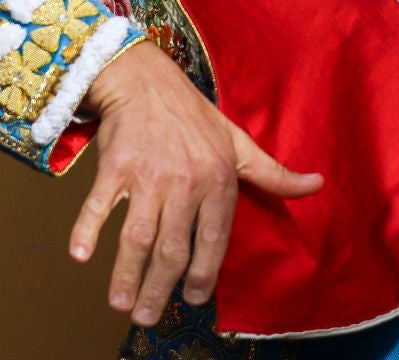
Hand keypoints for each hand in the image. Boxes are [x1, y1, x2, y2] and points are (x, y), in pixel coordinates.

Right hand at [68, 42, 323, 323]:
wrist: (146, 80)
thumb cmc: (194, 116)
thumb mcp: (239, 142)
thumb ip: (273, 173)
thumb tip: (317, 185)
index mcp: (218, 178)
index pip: (214, 237)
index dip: (205, 271)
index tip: (196, 298)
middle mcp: (185, 181)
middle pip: (172, 247)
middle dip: (161, 287)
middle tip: (148, 318)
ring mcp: (148, 175)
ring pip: (137, 236)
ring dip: (127, 274)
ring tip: (122, 305)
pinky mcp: (114, 167)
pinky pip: (100, 204)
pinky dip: (87, 229)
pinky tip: (80, 257)